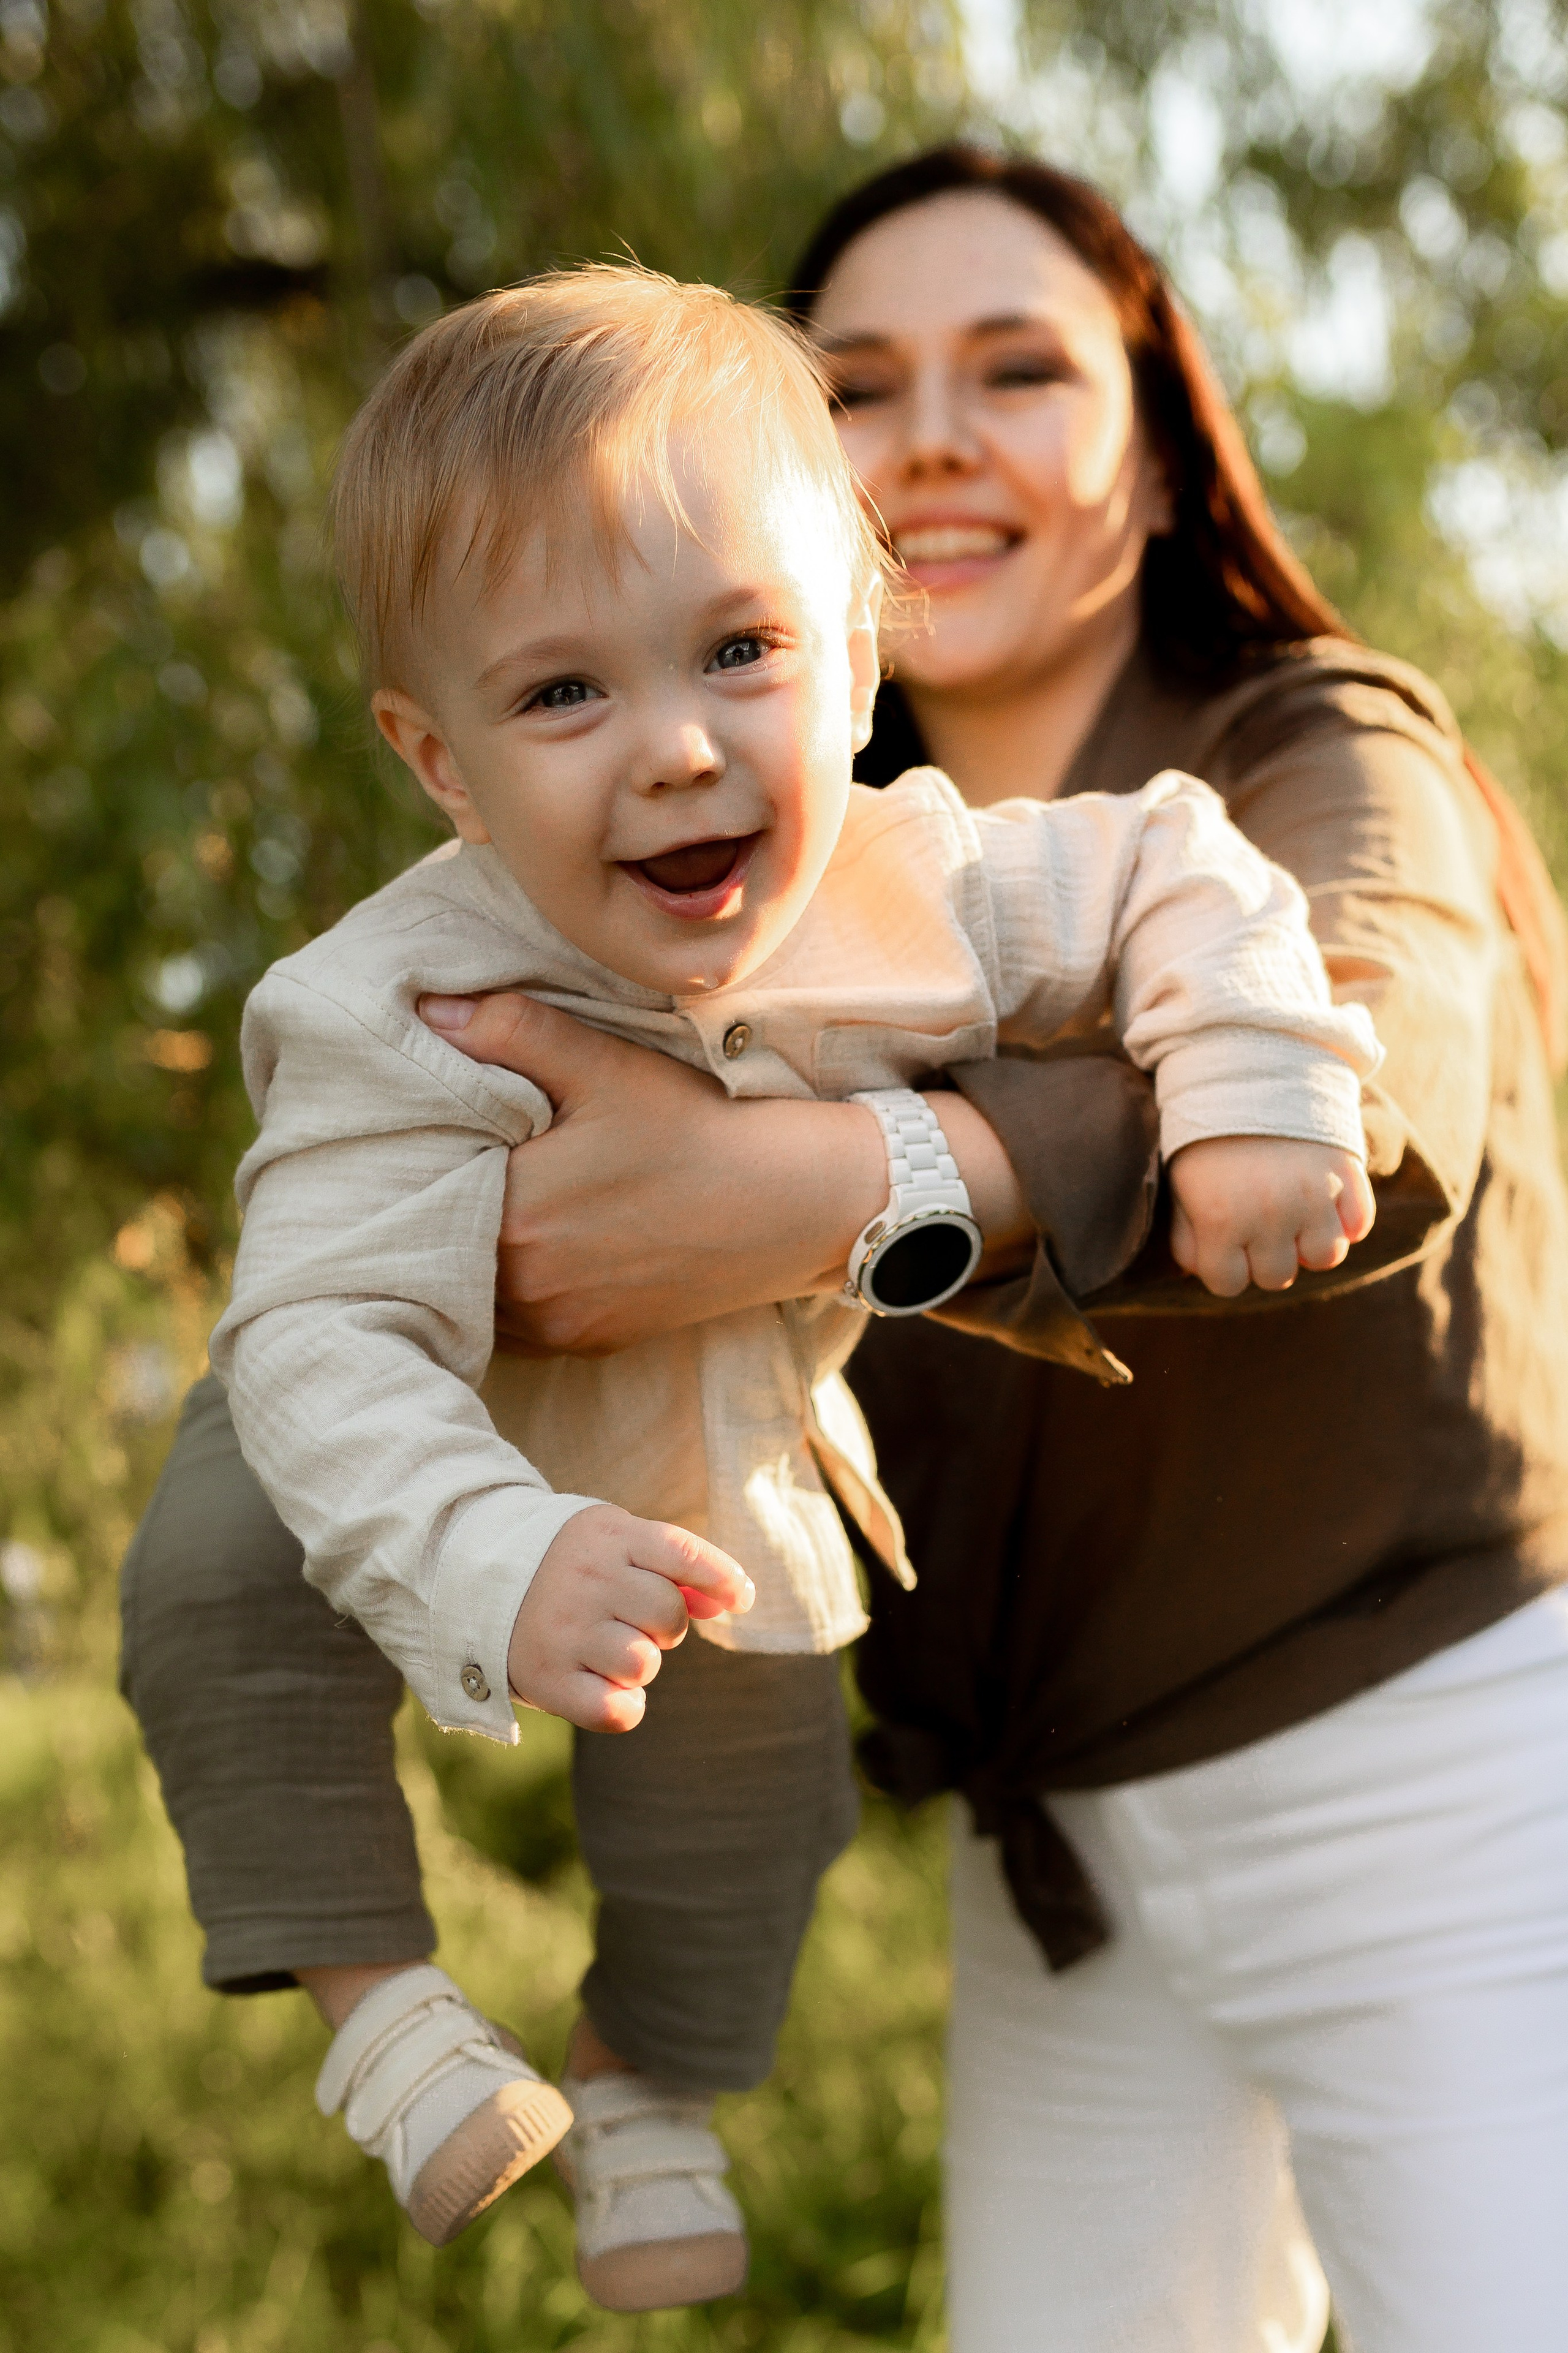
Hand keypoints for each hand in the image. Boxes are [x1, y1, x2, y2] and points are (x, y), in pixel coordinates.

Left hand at [419, 991, 1029, 1354]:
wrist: (788, 1205)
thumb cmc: (695, 1130)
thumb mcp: (605, 1067)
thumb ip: (514, 1032)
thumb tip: (429, 1010)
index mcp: (514, 1215)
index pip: (427, 1188)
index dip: (417, 1157)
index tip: (413, 1132)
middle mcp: (525, 1286)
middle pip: (446, 1244)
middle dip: (440, 1207)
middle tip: (439, 1163)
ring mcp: (557, 1322)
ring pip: (477, 1289)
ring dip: (473, 1254)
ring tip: (480, 1204)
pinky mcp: (589, 1340)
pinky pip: (519, 1321)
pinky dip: (513, 1286)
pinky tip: (529, 1244)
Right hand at [506, 1502, 753, 1731]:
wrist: (472, 1579)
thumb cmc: (568, 1564)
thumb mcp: (615, 1543)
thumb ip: (672, 1566)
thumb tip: (731, 1600)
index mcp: (608, 1537)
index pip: (683, 1553)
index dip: (723, 1578)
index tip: (742, 1599)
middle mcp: (585, 1579)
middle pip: (668, 1614)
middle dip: (667, 1626)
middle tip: (635, 1621)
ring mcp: (563, 1629)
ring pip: (644, 1663)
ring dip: (641, 1663)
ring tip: (610, 1649)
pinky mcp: (546, 1677)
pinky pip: (616, 1710)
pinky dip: (625, 1707)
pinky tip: (607, 1689)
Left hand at [1168, 1136, 1374, 1296]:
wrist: (1249, 1068)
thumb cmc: (1206, 1135)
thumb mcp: (1182, 1185)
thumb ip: (1188, 1237)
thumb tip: (1202, 1273)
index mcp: (1221, 1219)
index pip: (1228, 1285)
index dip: (1225, 1267)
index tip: (1225, 1244)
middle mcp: (1270, 1214)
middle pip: (1278, 1277)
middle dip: (1265, 1257)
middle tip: (1258, 1223)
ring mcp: (1314, 1194)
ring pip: (1326, 1257)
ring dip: (1310, 1242)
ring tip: (1294, 1214)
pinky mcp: (1347, 1173)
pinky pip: (1360, 1225)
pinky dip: (1347, 1220)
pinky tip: (1325, 1201)